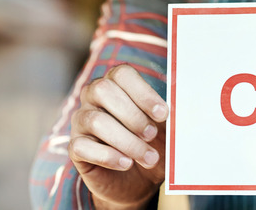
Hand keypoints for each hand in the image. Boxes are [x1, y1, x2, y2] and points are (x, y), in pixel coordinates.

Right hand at [69, 64, 167, 209]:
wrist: (138, 180)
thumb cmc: (152, 144)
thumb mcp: (165, 128)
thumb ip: (169, 116)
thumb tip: (179, 109)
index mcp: (117, 84)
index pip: (122, 74)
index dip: (143, 92)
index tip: (163, 114)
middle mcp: (94, 97)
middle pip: (103, 90)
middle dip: (132, 114)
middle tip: (152, 134)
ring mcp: (82, 121)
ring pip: (96, 121)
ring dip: (127, 141)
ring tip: (148, 157)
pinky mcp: (75, 147)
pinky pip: (82, 146)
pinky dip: (108, 156)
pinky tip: (127, 163)